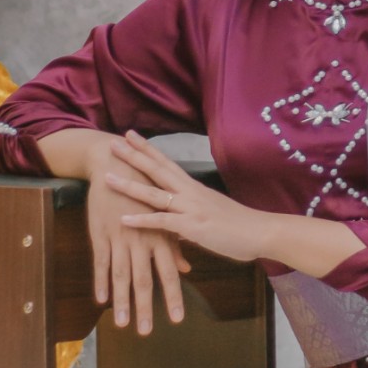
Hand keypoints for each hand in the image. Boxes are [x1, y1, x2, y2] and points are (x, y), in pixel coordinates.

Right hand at [83, 132, 191, 334]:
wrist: (115, 164)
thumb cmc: (143, 191)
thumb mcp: (162, 217)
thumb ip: (173, 246)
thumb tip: (186, 269)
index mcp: (160, 236)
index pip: (168, 273)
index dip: (173, 297)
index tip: (178, 320)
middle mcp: (142, 239)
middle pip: (144, 279)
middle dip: (146, 307)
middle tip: (146, 332)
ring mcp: (120, 237)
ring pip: (121, 275)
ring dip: (121, 302)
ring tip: (122, 324)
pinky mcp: (101, 232)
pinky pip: (101, 260)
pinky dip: (101, 281)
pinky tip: (100, 299)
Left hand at [107, 131, 271, 263]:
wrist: (260, 232)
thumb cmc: (238, 225)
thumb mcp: (210, 214)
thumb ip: (189, 215)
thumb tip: (174, 221)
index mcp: (194, 187)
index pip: (166, 162)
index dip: (147, 149)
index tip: (130, 136)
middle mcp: (189, 192)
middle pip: (157, 169)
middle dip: (133, 156)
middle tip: (112, 143)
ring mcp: (190, 207)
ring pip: (153, 193)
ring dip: (129, 185)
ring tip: (107, 178)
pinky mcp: (192, 226)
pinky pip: (162, 221)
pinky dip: (142, 220)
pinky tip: (123, 219)